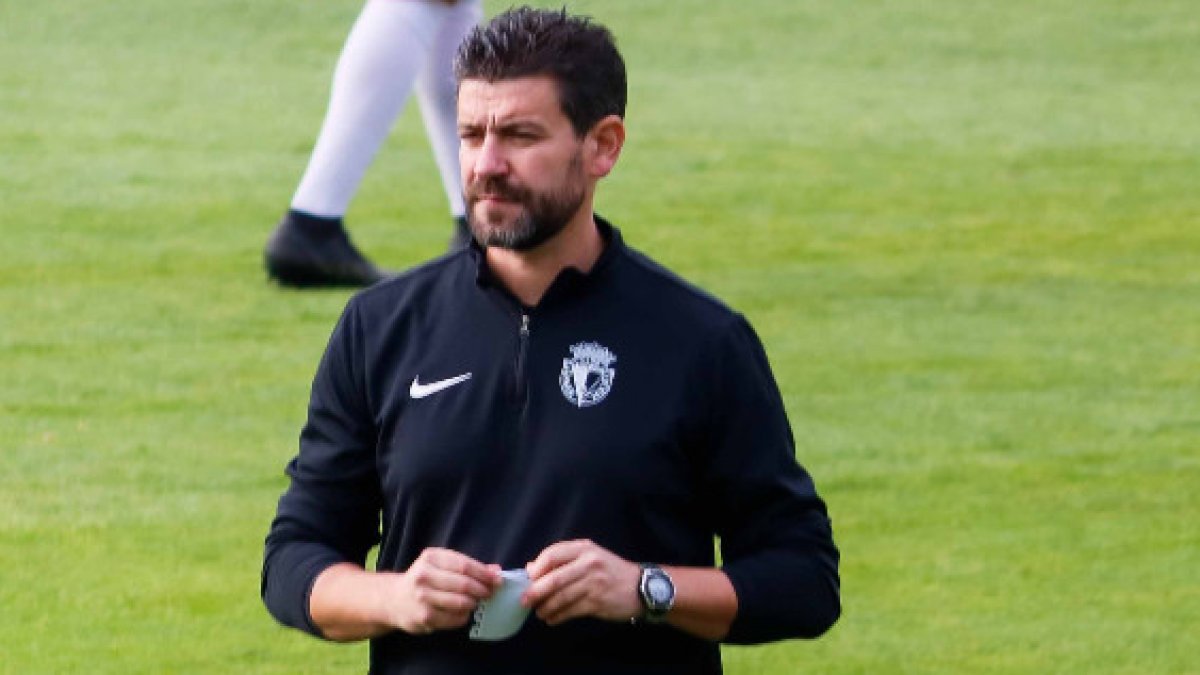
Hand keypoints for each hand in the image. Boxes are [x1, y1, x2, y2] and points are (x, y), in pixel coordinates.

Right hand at [385, 548, 500, 634]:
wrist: (394, 599)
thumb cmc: (425, 579)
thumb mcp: (441, 564)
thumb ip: (468, 566)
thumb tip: (496, 571)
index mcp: (431, 557)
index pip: (464, 565)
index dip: (484, 573)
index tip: (497, 579)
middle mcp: (424, 576)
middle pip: (463, 584)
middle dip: (482, 589)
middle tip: (489, 593)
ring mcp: (423, 597)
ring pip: (461, 602)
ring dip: (473, 603)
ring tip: (475, 602)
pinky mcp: (424, 617)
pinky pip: (455, 618)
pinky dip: (464, 616)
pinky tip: (462, 612)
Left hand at [522, 539, 641, 625]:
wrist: (641, 587)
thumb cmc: (610, 571)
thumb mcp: (589, 557)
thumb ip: (562, 560)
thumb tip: (531, 568)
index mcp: (584, 548)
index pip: (552, 554)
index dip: (537, 568)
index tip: (528, 580)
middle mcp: (589, 562)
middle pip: (554, 578)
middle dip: (535, 592)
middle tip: (525, 601)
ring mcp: (594, 582)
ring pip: (561, 597)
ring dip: (546, 607)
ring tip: (540, 613)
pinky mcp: (598, 601)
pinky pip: (571, 610)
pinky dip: (558, 616)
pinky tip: (552, 619)